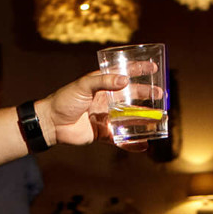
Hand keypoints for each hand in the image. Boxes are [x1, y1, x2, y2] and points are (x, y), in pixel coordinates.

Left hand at [43, 62, 159, 151]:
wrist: (51, 123)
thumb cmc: (64, 100)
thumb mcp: (83, 85)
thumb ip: (103, 81)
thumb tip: (125, 80)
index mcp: (102, 85)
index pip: (123, 74)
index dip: (138, 70)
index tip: (153, 68)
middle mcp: (106, 100)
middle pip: (131, 97)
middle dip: (146, 95)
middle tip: (161, 95)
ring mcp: (106, 117)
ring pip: (129, 119)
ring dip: (143, 120)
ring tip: (157, 120)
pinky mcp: (103, 133)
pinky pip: (120, 139)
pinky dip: (131, 144)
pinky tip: (143, 146)